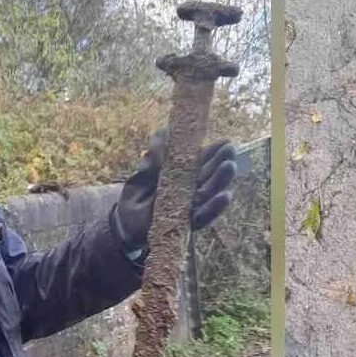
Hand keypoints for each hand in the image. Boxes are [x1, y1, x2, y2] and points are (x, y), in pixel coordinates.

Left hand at [111, 128, 237, 251]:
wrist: (124, 224)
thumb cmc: (137, 196)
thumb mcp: (144, 172)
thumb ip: (155, 157)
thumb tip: (164, 131)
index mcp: (182, 176)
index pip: (202, 163)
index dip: (214, 153)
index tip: (226, 142)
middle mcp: (190, 191)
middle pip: (210, 177)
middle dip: (221, 164)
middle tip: (230, 152)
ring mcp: (189, 208)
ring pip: (209, 194)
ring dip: (220, 181)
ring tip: (229, 167)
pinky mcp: (185, 224)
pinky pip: (203, 216)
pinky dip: (214, 207)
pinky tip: (226, 195)